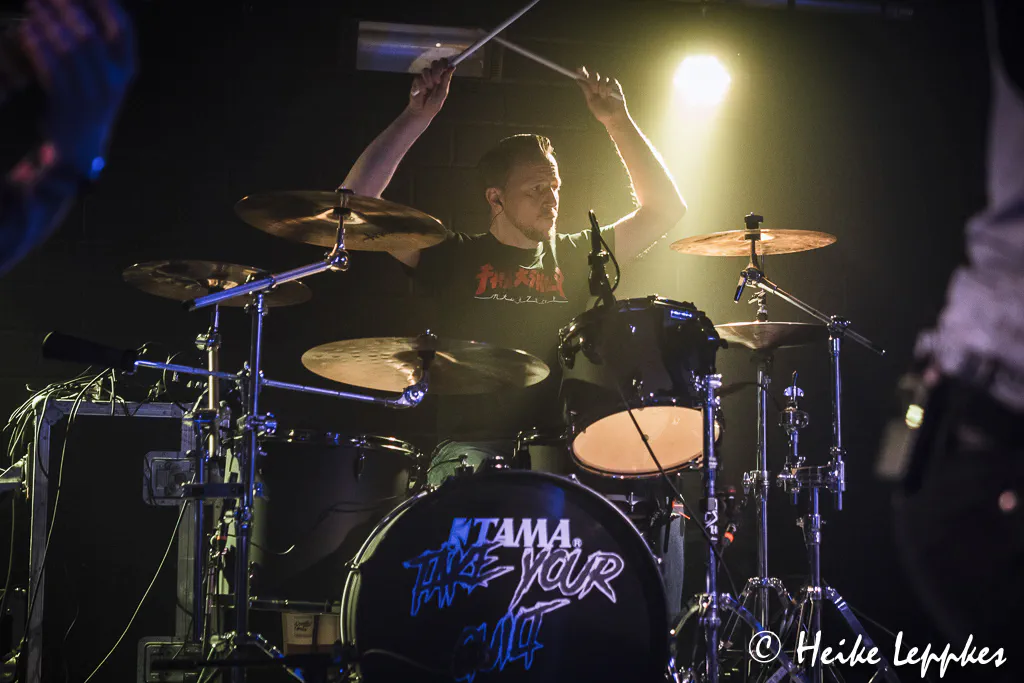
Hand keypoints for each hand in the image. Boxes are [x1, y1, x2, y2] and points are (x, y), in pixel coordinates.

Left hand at [19, 0, 135, 178]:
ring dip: (47, 24)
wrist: (80, 148)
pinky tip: (27, 31)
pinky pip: (51, 67)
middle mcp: (113, 82)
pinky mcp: (68, 104)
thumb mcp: (104, 76)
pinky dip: (37, 46)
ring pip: (68, 49)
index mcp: (127, 71)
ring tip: (32, 8)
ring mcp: (91, 95)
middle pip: (90, 35)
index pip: (123, 28)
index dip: (105, 3)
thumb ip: (100, 47)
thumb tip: (78, 6)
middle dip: (66, 9)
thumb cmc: (88, 103)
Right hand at [407, 58, 453, 119]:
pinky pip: (418, 78)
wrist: (422, 112)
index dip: (444, 63)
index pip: (443, 63)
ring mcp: (424, 77)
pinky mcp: (416, 81)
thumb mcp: (443, 93)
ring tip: (429, 89)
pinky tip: (422, 92)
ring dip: (428, 80)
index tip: (444, 68)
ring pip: (426, 70)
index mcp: (442, 77)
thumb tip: (452, 67)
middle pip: (435, 63)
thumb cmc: (434, 104)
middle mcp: (433, 75)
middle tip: (437, 81)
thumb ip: (446, 79)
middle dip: (436, 71)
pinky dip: (421, 86)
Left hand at [576, 66, 628, 126]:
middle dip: (592, 79)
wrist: (613, 118)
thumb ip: (586, 90)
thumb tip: (578, 80)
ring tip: (603, 97)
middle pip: (593, 74)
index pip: (586, 77)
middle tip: (594, 89)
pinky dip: (608, 87)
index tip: (579, 69)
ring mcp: (607, 84)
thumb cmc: (602, 112)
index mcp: (591, 88)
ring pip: (602, 78)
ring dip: (601, 87)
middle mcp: (598, 84)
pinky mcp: (615, 85)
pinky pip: (611, 80)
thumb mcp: (591, 102)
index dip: (582, 72)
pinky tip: (609, 95)